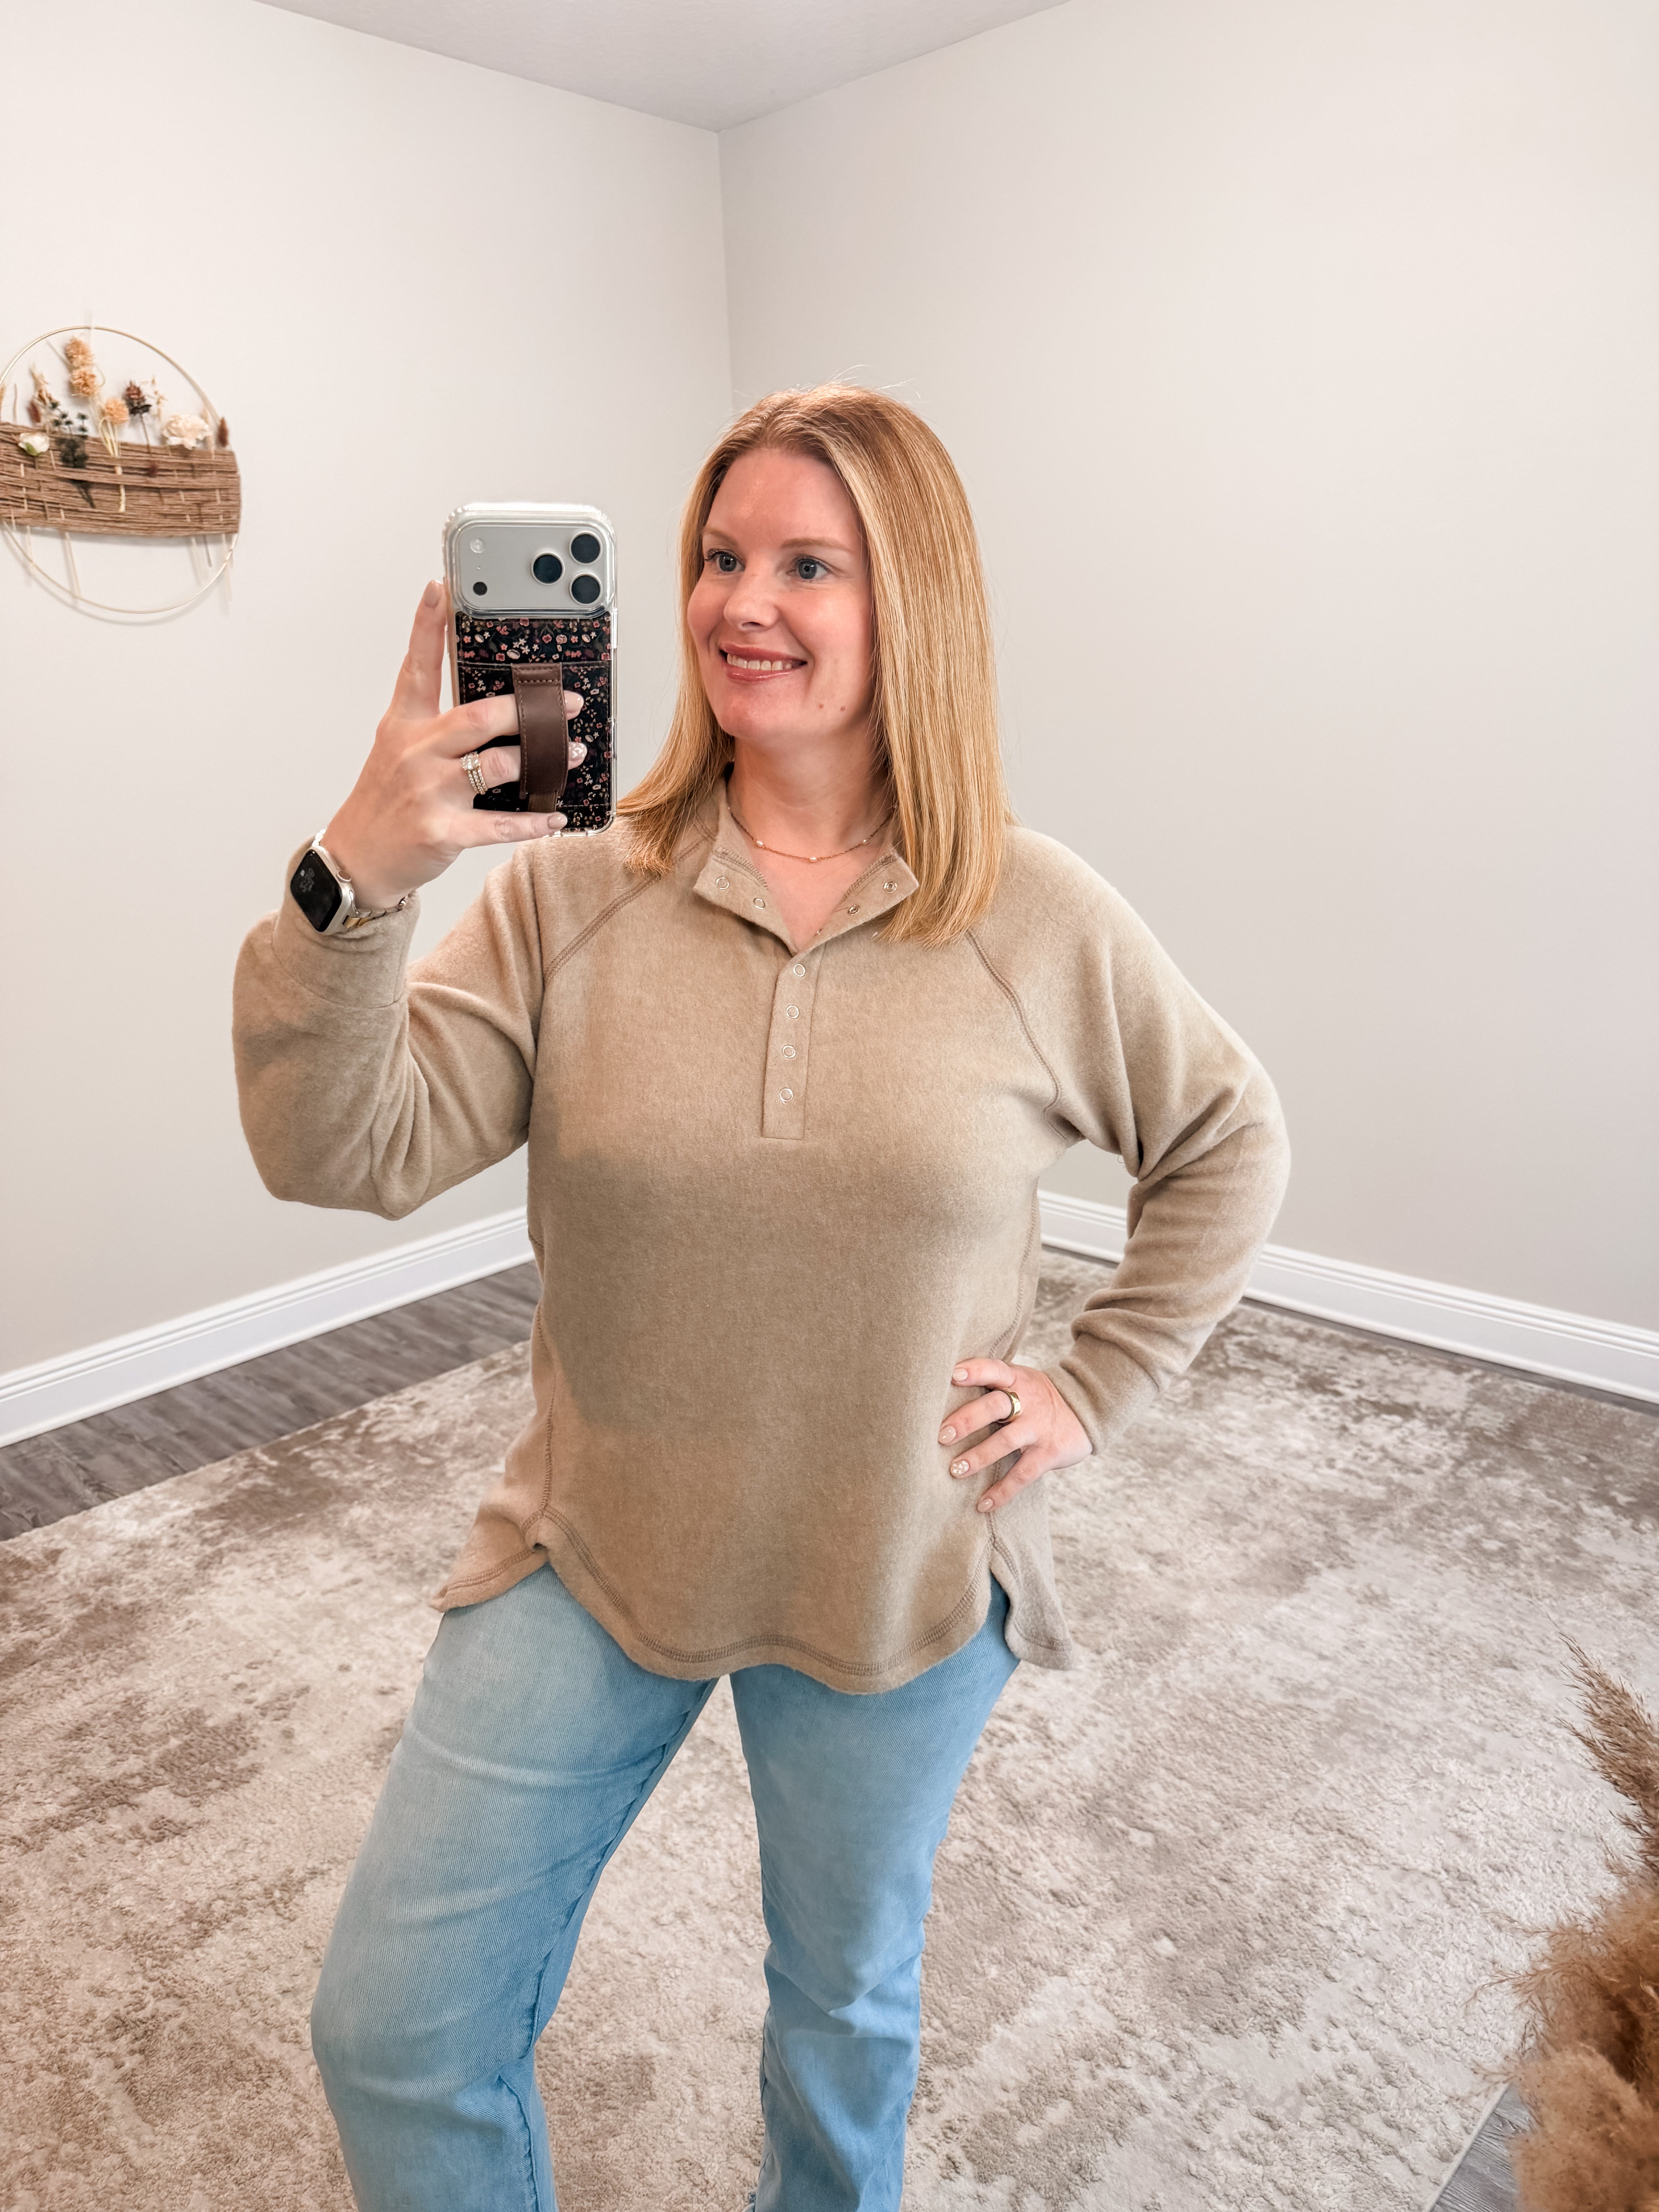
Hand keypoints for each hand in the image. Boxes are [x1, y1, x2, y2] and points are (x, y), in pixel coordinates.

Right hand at [320, 580, 586, 909]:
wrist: (358, 858)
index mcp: (402, 726)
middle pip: (477, 716)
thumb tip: (485, 702)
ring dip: (541, 760)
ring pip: (496, 765)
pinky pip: (499, 824)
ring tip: (570, 754)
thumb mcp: (395, 749)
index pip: (416, 667)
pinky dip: (533, 822)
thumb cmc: (385, 800)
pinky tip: (555, 817)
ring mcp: (428, 792)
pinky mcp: (442, 831)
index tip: (441, 588)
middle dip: (526, 709)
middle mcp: (414, 752)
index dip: (427, 626)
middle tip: (565, 702)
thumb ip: (432, 722)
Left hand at [939, 1359, 1092, 1513]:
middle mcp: (1028, 1400)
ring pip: (1007, 1441)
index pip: (994, 1369)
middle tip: (941, 1435)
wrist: (1086, 1409)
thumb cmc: (1036, 1396)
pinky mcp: (1049, 1453)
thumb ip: (991, 1385)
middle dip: (968, 1420)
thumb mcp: (1020, 1380)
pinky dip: (1003, 1491)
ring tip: (955, 1470)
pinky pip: (1023, 1474)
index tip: (952, 1375)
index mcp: (1017, 1378)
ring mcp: (1039, 1428)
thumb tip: (941, 1394)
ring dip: (979, 1457)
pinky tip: (983, 1504)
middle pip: (996, 1405)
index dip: (975, 1371)